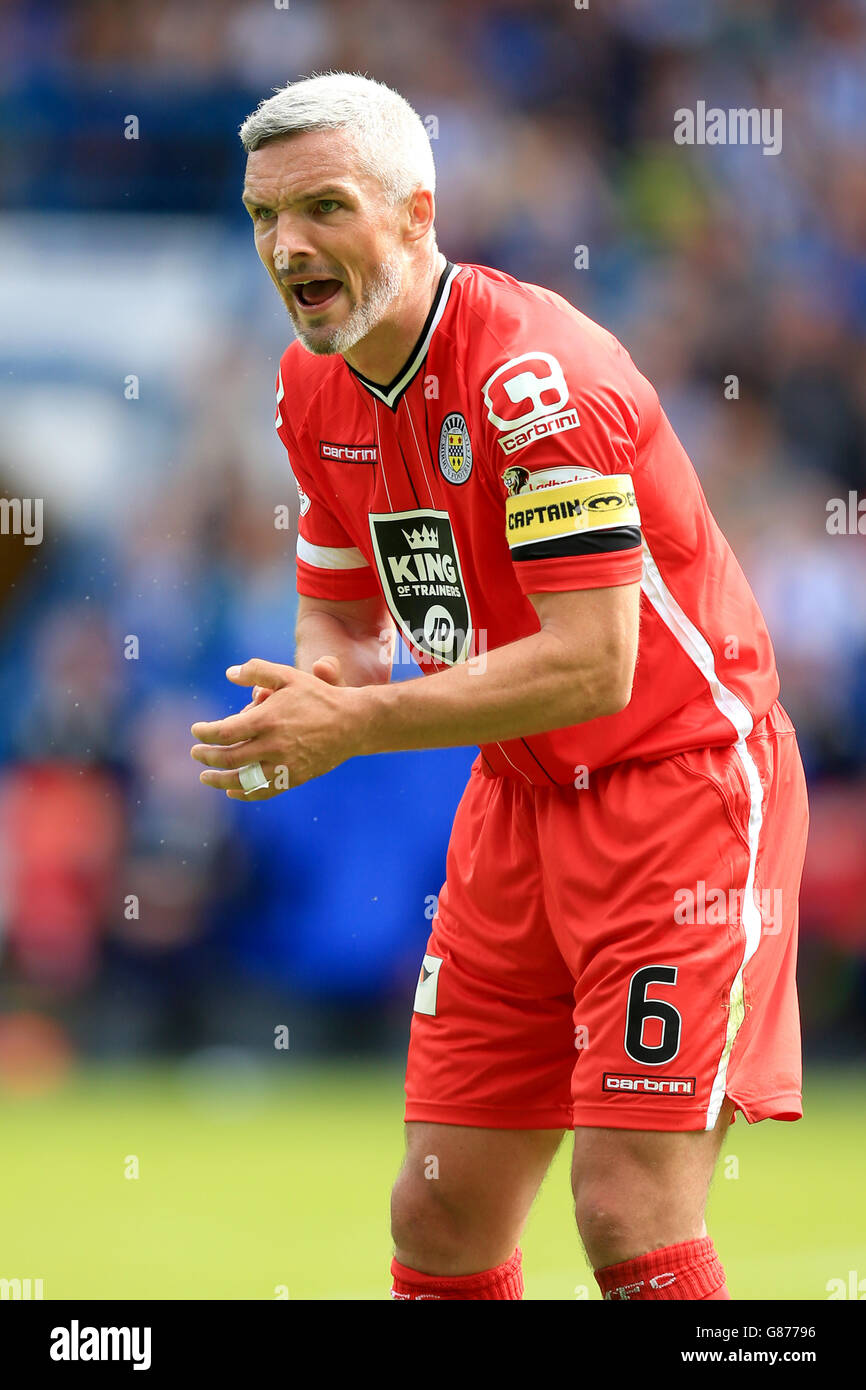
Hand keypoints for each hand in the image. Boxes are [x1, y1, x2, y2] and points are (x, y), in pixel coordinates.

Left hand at [190, 656, 355, 799]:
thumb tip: (229, 673)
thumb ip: (257, 671)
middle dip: (207, 757)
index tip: (196, 731)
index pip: (224, 732)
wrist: (353, 722)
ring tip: (205, 777)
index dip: (204, 733)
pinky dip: (246, 793)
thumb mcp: (288, 676)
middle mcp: (274, 745)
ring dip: (220, 781)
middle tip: (195, 753)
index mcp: (267, 719)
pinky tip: (232, 792)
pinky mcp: (295, 777)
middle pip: (229, 758)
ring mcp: (285, 765)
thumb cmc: (319, 695)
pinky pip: (265, 791)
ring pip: (243, 780)